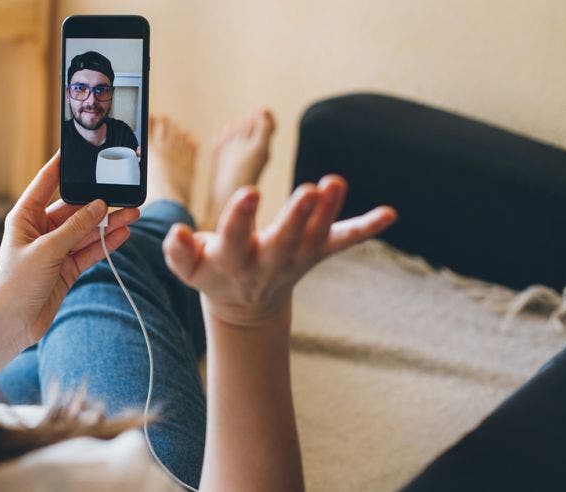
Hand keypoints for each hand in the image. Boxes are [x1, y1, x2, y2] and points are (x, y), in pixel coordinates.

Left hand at [0, 151, 139, 348]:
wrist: (11, 325)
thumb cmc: (16, 284)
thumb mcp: (47, 251)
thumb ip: (74, 228)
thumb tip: (99, 206)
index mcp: (25, 216)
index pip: (46, 183)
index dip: (62, 165)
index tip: (80, 149)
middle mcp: (40, 230)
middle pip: (75, 209)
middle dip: (99, 202)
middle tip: (124, 192)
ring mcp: (55, 250)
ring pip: (86, 231)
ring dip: (108, 223)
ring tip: (134, 212)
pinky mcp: (66, 269)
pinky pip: (90, 250)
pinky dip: (106, 243)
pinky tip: (124, 233)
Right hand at [162, 175, 396, 329]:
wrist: (246, 305)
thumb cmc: (213, 273)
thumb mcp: (189, 269)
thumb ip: (178, 251)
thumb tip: (176, 232)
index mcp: (234, 261)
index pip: (235, 238)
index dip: (241, 217)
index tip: (249, 192)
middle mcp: (269, 261)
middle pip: (286, 239)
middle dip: (298, 216)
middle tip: (309, 190)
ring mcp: (297, 257)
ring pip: (317, 236)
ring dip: (330, 211)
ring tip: (336, 182)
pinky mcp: (317, 253)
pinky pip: (344, 241)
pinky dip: (366, 228)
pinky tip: (389, 214)